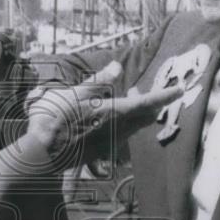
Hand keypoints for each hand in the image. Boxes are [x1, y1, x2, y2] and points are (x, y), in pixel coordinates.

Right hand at [26, 61, 180, 162]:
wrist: (39, 153)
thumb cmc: (54, 119)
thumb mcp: (74, 93)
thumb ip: (99, 81)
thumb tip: (117, 66)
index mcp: (114, 112)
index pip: (149, 102)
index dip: (166, 95)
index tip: (180, 88)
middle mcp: (117, 130)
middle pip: (145, 116)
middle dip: (148, 102)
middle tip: (135, 89)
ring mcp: (110, 143)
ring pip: (134, 127)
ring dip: (135, 113)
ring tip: (120, 101)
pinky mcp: (102, 152)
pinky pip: (121, 136)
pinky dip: (123, 125)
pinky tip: (106, 120)